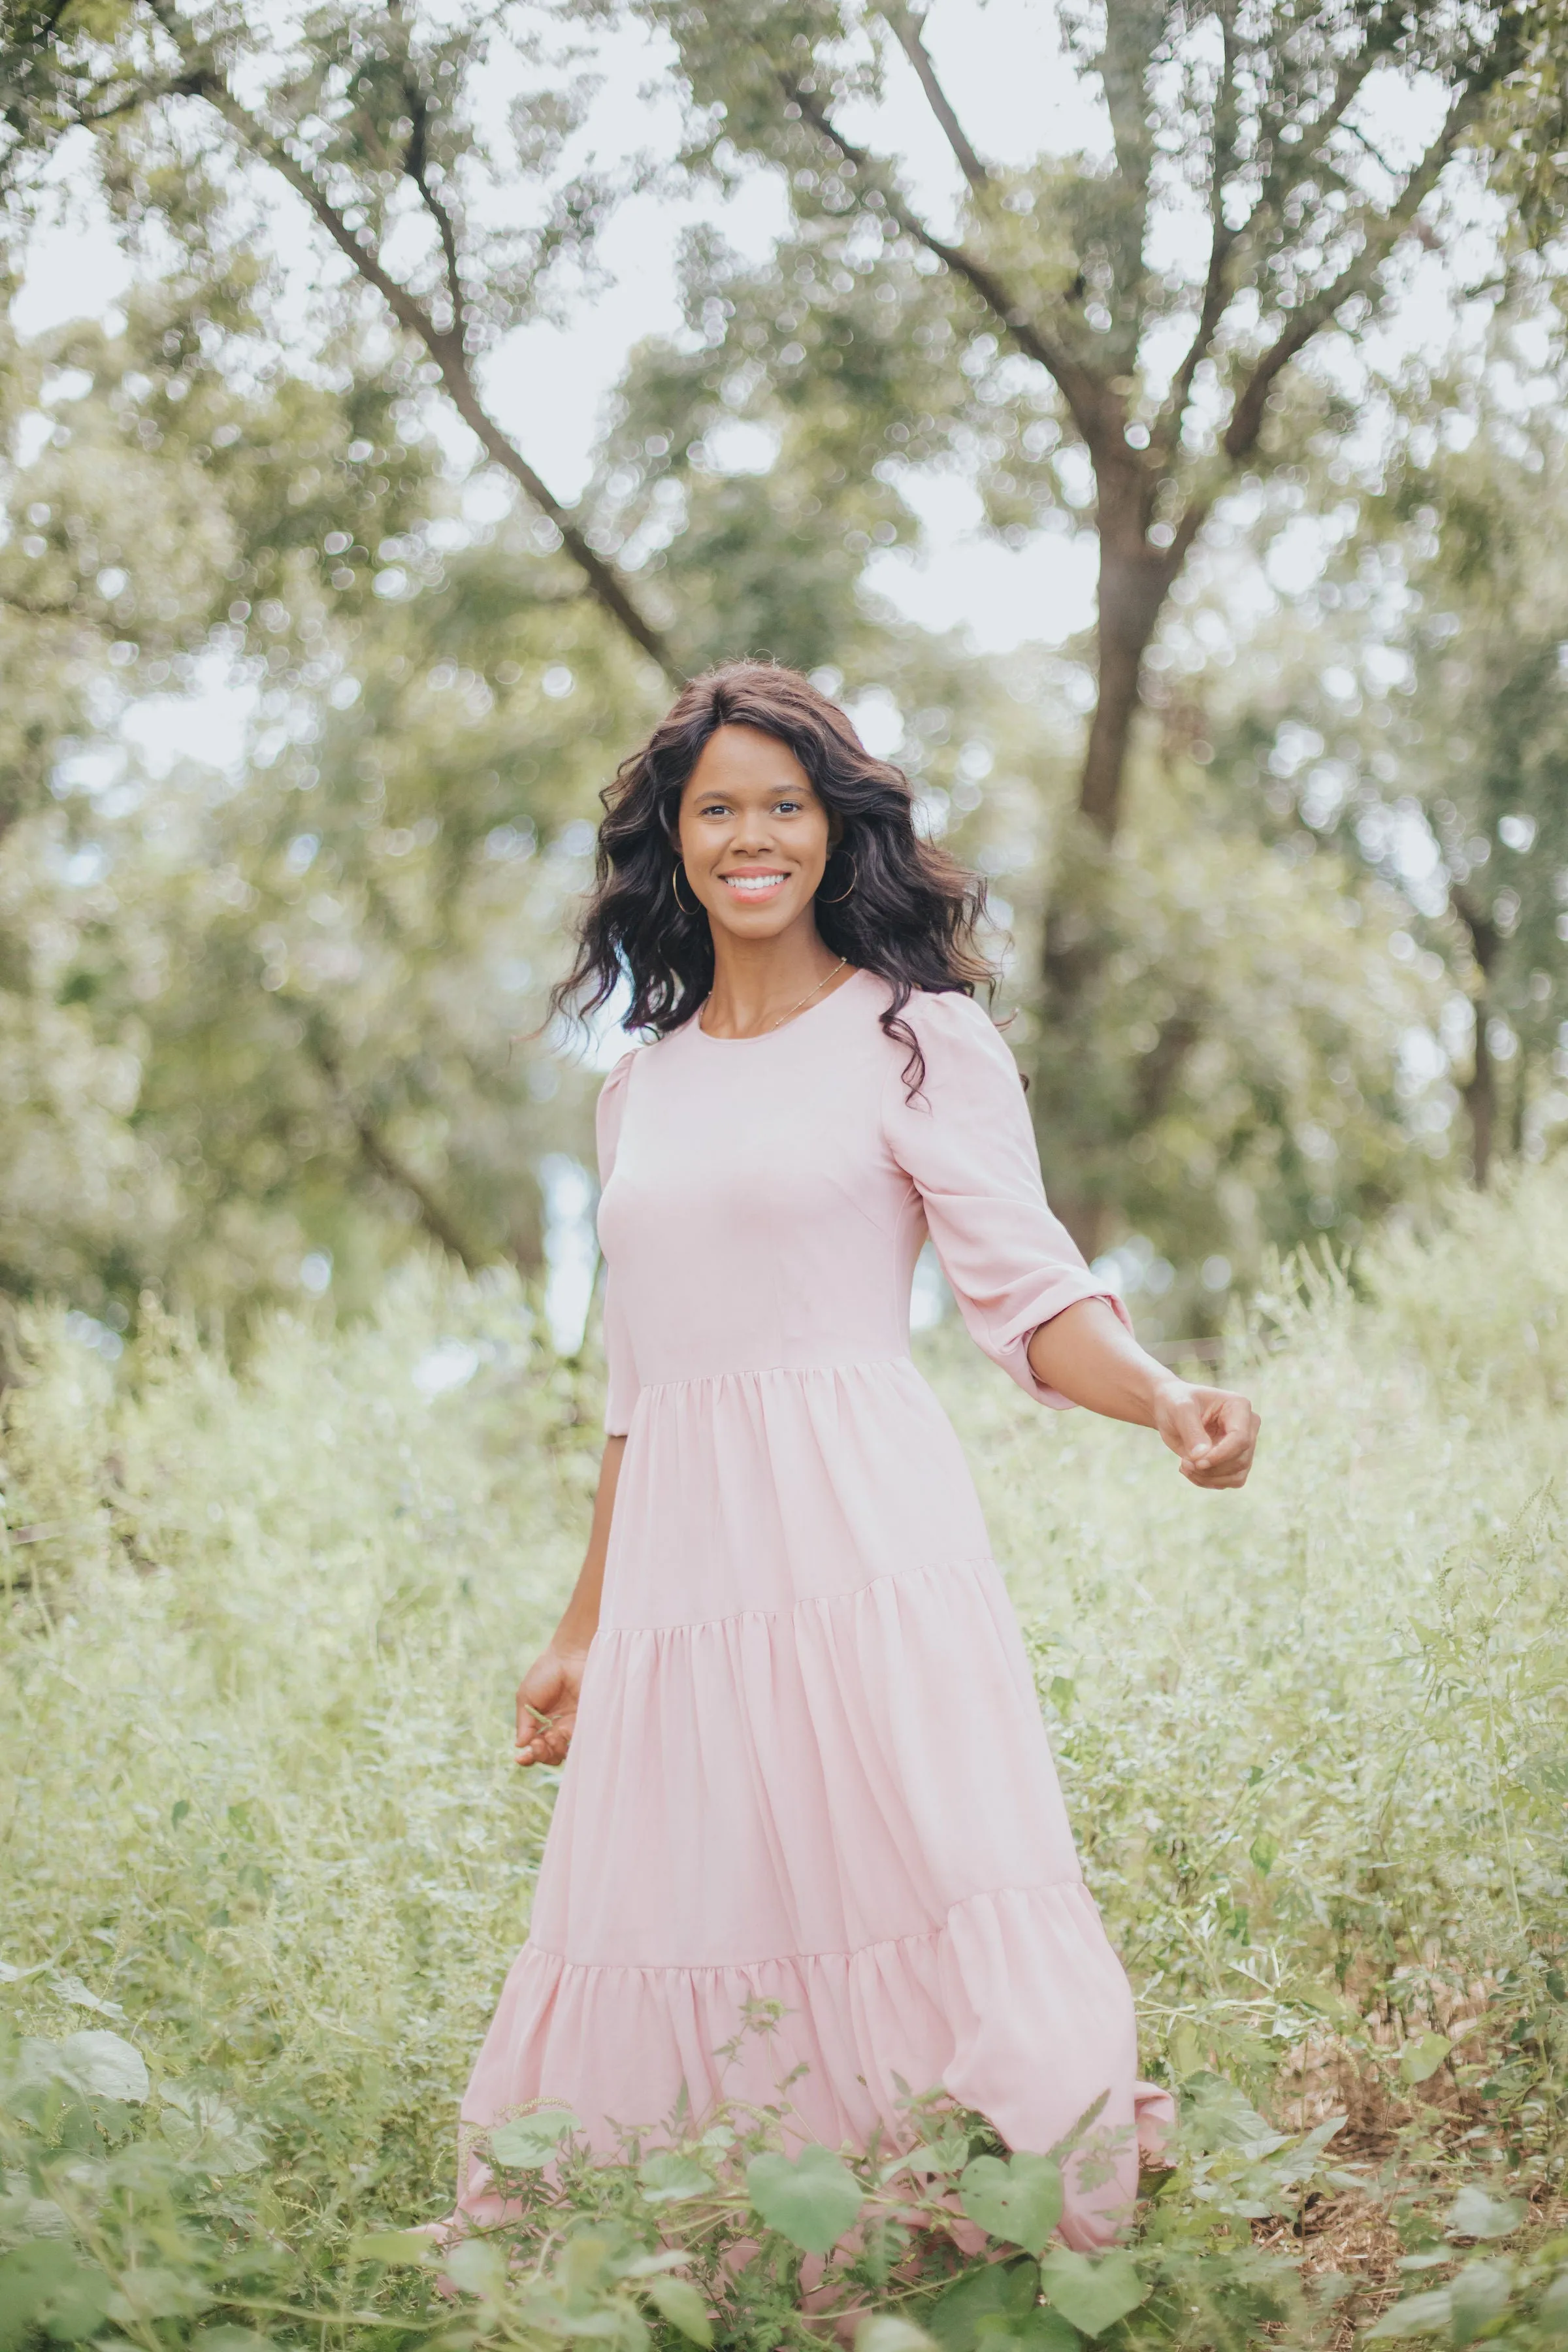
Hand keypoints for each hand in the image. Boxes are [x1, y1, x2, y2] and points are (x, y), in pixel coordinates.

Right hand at [514, 1644, 588, 1766]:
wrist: (570, 1655)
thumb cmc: (545, 1673)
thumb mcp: (526, 1698)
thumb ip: (524, 1723)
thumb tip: (520, 1746)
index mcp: (541, 1723)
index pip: (534, 1747)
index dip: (528, 1756)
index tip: (520, 1758)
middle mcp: (557, 1727)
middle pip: (549, 1755)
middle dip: (540, 1755)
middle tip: (537, 1744)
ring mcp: (573, 1726)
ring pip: (564, 1753)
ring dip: (554, 1751)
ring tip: (551, 1735)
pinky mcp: (588, 1721)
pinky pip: (580, 1742)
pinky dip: (569, 1744)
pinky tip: (561, 1732)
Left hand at [1151, 1380, 1259, 1488]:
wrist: (1171, 1410)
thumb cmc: (1176, 1403)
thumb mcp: (1180, 1410)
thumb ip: (1192, 1431)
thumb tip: (1202, 1457)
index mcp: (1239, 1406)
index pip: (1241, 1438)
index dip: (1220, 1455)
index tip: (1196, 1462)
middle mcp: (1248, 1426)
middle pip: (1241, 1460)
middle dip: (1211, 1468)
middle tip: (1184, 1464)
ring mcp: (1244, 1445)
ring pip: (1238, 1475)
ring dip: (1209, 1478)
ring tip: (1185, 1466)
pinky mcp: (1236, 1460)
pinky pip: (1231, 1481)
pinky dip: (1209, 1481)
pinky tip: (1191, 1471)